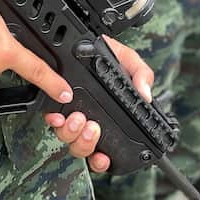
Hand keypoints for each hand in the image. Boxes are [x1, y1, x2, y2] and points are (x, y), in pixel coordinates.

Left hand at [45, 36, 153, 172]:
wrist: (85, 39)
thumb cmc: (107, 53)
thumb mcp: (129, 61)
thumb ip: (142, 75)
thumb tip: (146, 95)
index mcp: (108, 115)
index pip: (105, 148)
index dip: (102, 160)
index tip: (103, 157)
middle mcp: (89, 119)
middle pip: (83, 148)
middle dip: (86, 143)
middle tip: (91, 128)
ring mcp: (72, 113)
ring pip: (68, 138)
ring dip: (72, 133)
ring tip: (78, 118)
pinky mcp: (56, 104)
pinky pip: (53, 121)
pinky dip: (54, 121)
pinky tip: (57, 115)